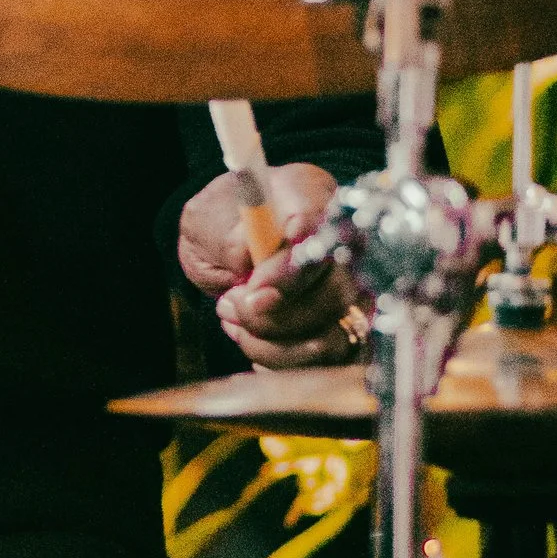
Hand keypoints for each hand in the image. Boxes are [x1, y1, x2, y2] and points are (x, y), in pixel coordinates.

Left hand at [177, 164, 354, 373]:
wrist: (222, 245)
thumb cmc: (219, 225)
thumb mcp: (206, 220)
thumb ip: (227, 238)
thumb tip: (247, 260)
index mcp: (309, 193)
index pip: (322, 232)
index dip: (290, 269)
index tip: (252, 288)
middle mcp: (342, 241)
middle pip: (337, 293)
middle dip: (277, 315)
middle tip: (233, 305)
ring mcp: (350, 289)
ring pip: (336, 337)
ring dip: (276, 344)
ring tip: (236, 321)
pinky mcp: (341, 330)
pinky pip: (325, 364)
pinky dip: (281, 362)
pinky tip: (252, 341)